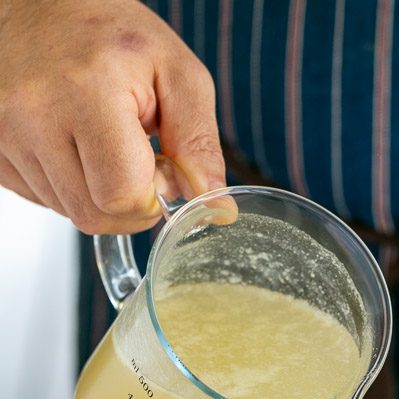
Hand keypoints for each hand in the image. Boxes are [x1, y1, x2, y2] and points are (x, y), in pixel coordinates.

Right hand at [0, 0, 225, 233]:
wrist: (38, 3)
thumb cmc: (107, 32)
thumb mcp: (174, 71)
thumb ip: (200, 142)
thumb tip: (215, 204)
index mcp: (86, 91)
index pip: (122, 196)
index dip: (151, 196)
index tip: (157, 165)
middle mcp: (33, 113)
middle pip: (95, 215)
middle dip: (127, 201)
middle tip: (133, 156)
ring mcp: (4, 132)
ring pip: (69, 213)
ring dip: (97, 192)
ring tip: (99, 141)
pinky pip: (43, 201)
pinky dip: (68, 185)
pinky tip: (73, 145)